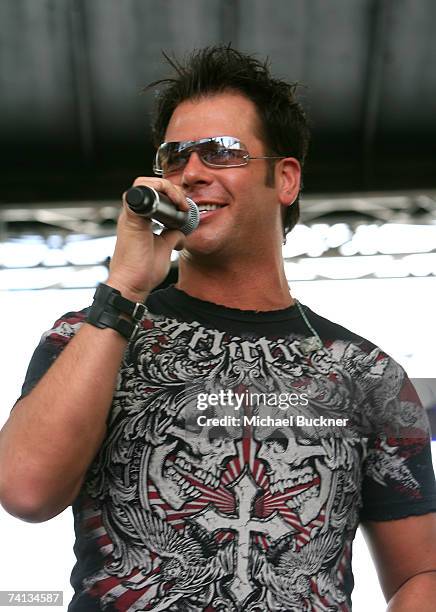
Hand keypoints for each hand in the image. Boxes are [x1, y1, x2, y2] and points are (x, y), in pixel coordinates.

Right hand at [107, 177, 188, 300]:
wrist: (132, 285)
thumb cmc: (143, 271)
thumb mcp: (164, 248)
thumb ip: (172, 236)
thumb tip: (181, 232)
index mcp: (139, 219)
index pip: (153, 193)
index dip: (171, 194)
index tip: (185, 208)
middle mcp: (133, 214)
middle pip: (149, 184)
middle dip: (170, 187)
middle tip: (183, 203)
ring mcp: (130, 215)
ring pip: (143, 183)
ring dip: (166, 187)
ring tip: (179, 202)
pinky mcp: (131, 219)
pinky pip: (141, 192)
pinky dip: (160, 191)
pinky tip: (175, 205)